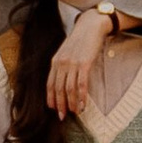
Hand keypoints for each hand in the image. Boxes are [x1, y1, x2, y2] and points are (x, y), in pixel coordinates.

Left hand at [48, 5, 113, 119]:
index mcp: (55, 61)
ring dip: (72, 103)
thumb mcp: (66, 52)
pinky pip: (81, 85)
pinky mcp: (84, 64)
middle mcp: (61, 63)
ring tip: (75, 112)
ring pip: (69, 89)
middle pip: (58, 89)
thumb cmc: (80, 40)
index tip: (53, 109)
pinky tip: (83, 104)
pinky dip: (82, 97)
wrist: (91, 26)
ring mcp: (72, 63)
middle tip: (63, 116)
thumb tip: (63, 81)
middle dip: (60, 105)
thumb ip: (63, 65)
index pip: (50, 84)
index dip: (51, 98)